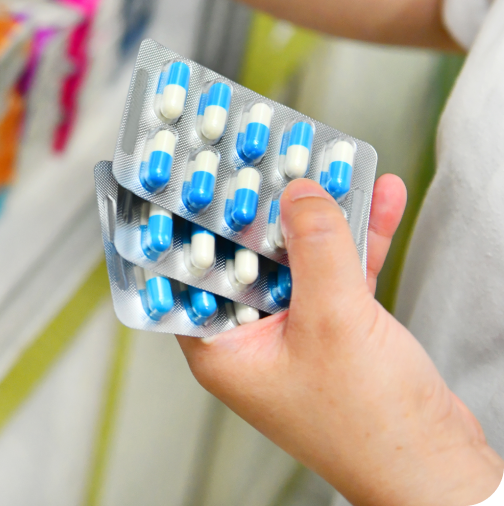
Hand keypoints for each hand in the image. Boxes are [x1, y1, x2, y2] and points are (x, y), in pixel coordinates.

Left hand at [178, 176, 502, 505]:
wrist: (439, 472)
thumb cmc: (373, 426)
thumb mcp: (335, 321)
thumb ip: (314, 249)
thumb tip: (297, 191)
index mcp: (221, 347)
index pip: (185, 271)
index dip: (186, 219)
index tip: (190, 172)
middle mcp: (250, 338)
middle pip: (243, 255)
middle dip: (259, 204)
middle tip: (260, 151)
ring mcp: (294, 333)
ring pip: (295, 257)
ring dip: (316, 212)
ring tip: (324, 158)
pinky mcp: (337, 331)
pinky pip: (338, 271)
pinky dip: (357, 237)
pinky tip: (378, 195)